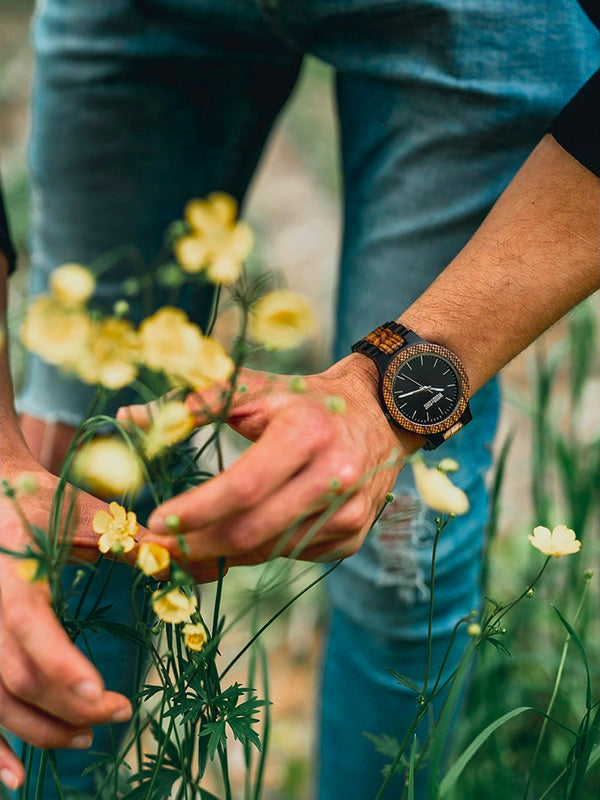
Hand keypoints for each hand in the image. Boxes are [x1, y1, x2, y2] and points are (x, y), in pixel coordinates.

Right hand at [0, 461, 133, 790]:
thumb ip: (137, 544)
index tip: (101, 695)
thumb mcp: (88, 516)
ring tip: (86, 738)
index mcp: (14, 576)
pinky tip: (14, 776)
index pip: (29, 628)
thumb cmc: (40, 501)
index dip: (62, 665)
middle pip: (18, 676)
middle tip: (121, 712)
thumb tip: (200, 564)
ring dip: (39, 729)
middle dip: (70, 707)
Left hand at [118, 355, 423, 575]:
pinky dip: (258, 549)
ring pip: (268, 550)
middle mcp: (335, 477)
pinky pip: (290, 554)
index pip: (244, 486)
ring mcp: (349, 513)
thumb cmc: (304, 400)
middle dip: (197, 544)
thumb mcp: (255, 389)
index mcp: (307, 433)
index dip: (197, 510)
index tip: (155, 520)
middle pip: (252, 531)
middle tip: (158, 546)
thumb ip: (193, 403)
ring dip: (223, 550)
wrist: (377, 414)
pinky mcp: (354, 536)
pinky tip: (244, 530)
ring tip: (191, 540)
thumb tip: (131, 417)